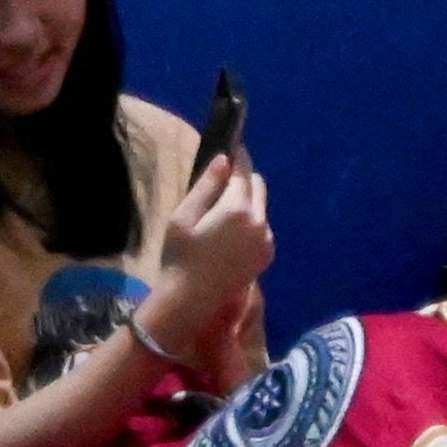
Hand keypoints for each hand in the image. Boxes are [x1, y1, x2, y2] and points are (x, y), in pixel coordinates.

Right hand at [155, 152, 275, 330]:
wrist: (190, 301)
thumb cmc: (179, 257)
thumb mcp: (183, 217)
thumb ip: (206, 187)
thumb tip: (224, 160)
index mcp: (238, 209)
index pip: (242, 173)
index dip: (238, 158)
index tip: (232, 145)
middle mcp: (260, 222)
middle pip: (257, 187)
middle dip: (243, 178)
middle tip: (223, 177)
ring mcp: (267, 240)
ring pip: (261, 207)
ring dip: (247, 200)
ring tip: (222, 206)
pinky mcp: (267, 255)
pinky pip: (262, 227)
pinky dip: (250, 220)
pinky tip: (230, 230)